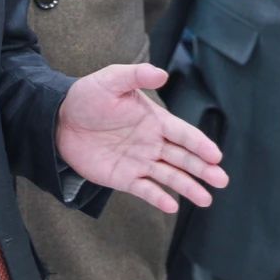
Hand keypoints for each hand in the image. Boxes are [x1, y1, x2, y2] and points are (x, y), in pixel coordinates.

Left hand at [56, 63, 227, 213]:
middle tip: (222, 180)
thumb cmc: (87, 96)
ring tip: (206, 200)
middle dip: (203, 169)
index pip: (183, 133)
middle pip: (183, 158)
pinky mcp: (123, 178)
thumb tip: (163, 73)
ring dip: (188, 187)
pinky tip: (172, 206)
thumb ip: (137, 76)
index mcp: (154, 119)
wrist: (58, 120)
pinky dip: (159, 198)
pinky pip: (145, 190)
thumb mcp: (112, 79)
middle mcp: (152, 142)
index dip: (200, 144)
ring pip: (170, 176)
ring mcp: (139, 161)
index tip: (216, 155)